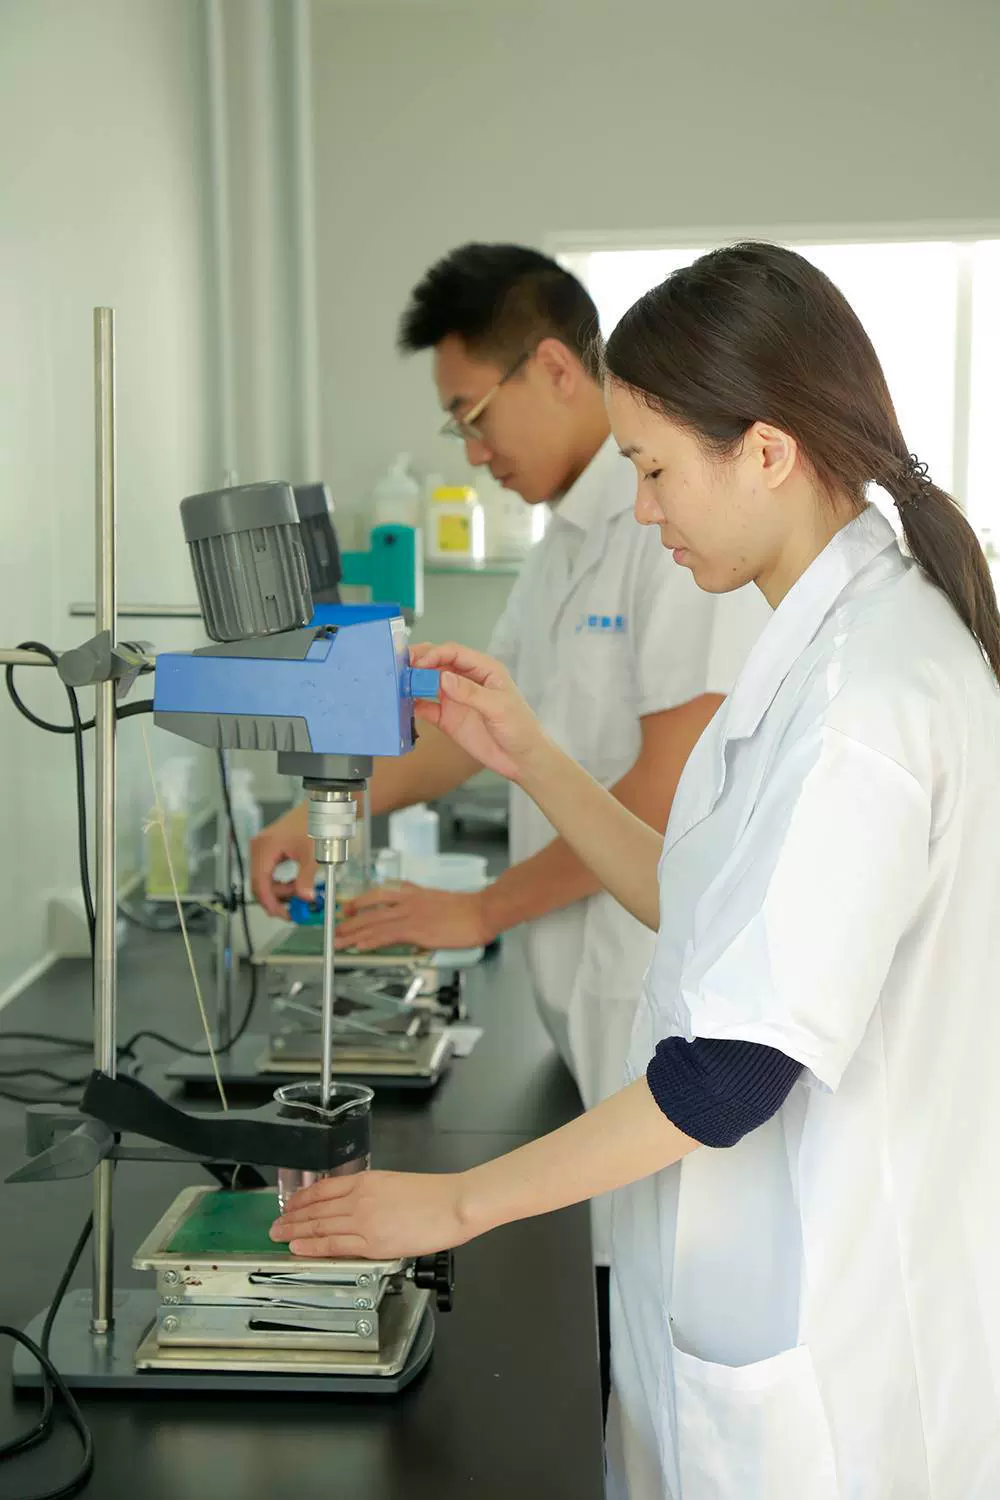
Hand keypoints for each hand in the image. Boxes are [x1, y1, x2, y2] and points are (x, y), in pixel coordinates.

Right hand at [250, 803, 316, 917]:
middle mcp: (259, 846)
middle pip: (258, 883)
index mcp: (265, 847)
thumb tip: (305, 897)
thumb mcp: (313, 855)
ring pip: (262, 879)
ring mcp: (262, 847)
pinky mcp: (268, 848)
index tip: (283, 914)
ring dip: (279, 890)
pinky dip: (279, 881)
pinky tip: (294, 883)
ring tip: (298, 891)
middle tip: (292, 908)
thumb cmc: (316, 824)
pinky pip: (267, 871)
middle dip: (275, 898)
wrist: (320, 808)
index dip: (270, 903)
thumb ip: (307, 879)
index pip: (260, 884)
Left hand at [269, 1169, 471, 1258]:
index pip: (322, 1189)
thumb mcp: (393, 1183)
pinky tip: (298, 1247)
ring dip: (295, 1231)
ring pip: (320, 1226)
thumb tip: (352, 1206)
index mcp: (365, 1180)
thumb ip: (370, 1193)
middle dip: (291, 1217)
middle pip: (316, 1209)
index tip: (288, 1205)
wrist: (453, 1204)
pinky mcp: (372, 1243)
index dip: (301, 1199)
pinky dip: (312, 1246)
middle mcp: (359, 1198)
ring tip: (278, 1236)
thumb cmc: (432, 1194)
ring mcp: (364, 1221)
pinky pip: (334, 1244)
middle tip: (274, 1225)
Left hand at [335, 883, 495, 951]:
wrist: (483, 911)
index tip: (349, 907)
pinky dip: (371, 941)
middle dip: (351, 919)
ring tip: (339, 941)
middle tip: (337, 927)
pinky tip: (360, 946)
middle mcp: (409, 901)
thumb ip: (425, 911)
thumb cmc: (469, 910)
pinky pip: (387, 935)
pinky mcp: (417, 930)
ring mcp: (412, 915)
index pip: (381, 894)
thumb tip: (416, 927)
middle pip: (372, 908)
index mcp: (415, 893)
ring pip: (375, 922)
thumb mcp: (441, 904)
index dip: (361, 901)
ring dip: (354, 933)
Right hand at [409, 642, 548, 782]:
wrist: (522, 760)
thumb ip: (471, 693)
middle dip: (419, 662)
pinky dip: (413, 705)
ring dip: (413, 682)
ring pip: (428, 683)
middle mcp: (466, 680)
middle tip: (399, 666)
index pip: (454, 653)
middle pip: (438, 663)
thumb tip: (443, 678)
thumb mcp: (498, 707)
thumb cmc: (520, 728)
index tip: (418, 662)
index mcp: (484, 669)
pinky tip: (402, 705)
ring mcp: (455, 699)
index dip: (435, 654)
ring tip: (396, 684)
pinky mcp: (447, 719)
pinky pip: (426, 707)